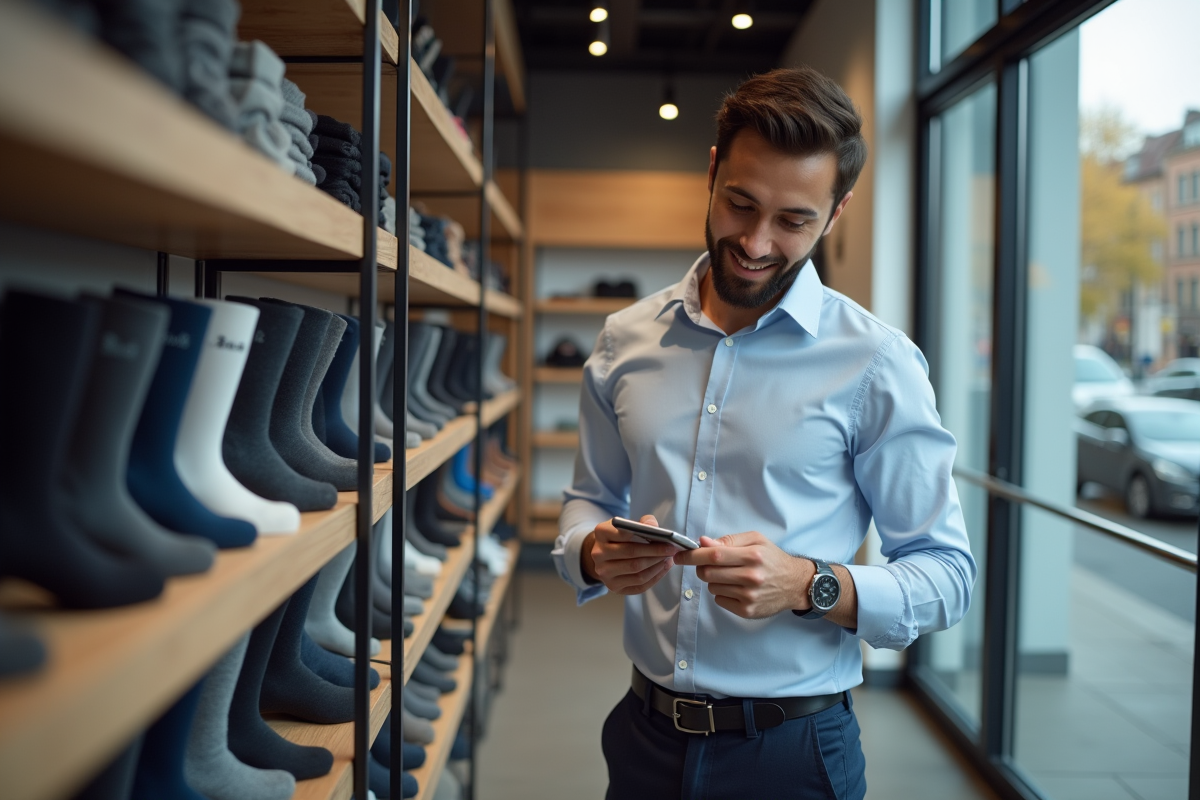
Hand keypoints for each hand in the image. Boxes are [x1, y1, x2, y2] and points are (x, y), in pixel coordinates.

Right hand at [581, 516, 677, 594]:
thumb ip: (644, 522)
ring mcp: (604, 573)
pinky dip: (655, 577)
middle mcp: (598, 554)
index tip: (666, 538)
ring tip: (668, 559)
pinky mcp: (613, 587)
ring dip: (656, 565)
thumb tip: (654, 528)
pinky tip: (663, 569)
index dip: (647, 535)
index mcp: (601, 533)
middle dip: (656, 552)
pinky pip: (638, 585)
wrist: (606, 555)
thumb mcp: (628, 524)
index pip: (624, 533)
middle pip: (632, 554)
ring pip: (636, 571)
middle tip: (672, 550)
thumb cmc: (621, 537)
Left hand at [673, 531, 813, 618]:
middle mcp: (751, 577)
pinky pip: (719, 600)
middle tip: (707, 564)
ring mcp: (749, 596)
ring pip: (712, 587)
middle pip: (708, 573)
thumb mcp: (756, 540)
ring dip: (713, 580)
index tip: (679, 555)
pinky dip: (721, 593)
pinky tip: (736, 587)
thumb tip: (704, 542)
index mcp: (753, 556)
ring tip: (730, 575)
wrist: (795, 584)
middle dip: (701, 567)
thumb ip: (728, 540)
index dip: (692, 555)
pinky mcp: (747, 611)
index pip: (713, 555)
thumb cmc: (773, 559)